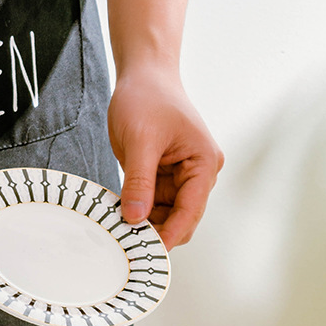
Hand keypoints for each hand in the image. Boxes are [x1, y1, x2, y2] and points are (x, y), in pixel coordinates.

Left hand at [108, 68, 223, 248]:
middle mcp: (199, 174)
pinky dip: (140, 209)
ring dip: (147, 221)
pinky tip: (122, 212)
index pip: (191, 210)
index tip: (151, 251)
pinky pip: (155, 202)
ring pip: (167, 214)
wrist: (144, 74)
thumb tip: (135, 217)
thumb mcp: (140, 141)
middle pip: (182, 218)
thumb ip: (139, 182)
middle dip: (158, 230)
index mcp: (204, 164)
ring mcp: (183, 176)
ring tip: (121, 226)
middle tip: (130, 242)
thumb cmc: (148, 97)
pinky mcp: (166, 176)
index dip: (171, 233)